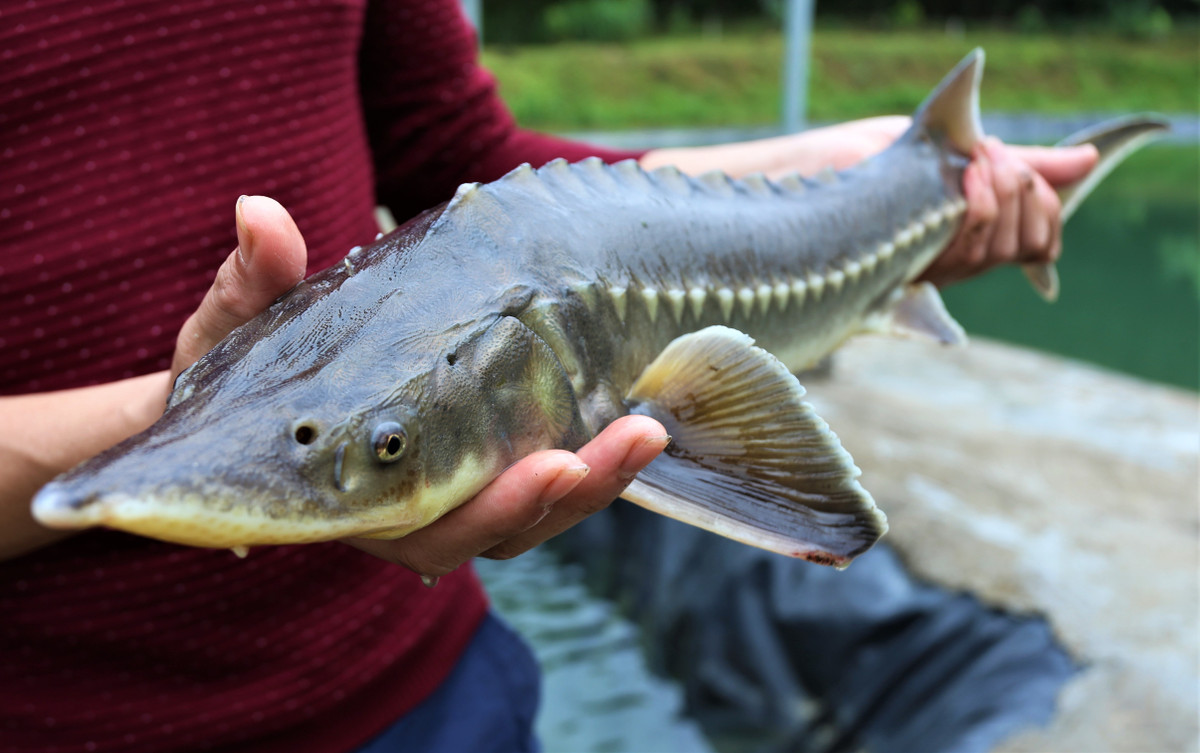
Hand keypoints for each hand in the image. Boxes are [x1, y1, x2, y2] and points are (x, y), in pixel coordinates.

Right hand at [193, 197, 669, 574]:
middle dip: (571, 492)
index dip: (494, 504)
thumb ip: (252, 282)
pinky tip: (638, 412)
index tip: (556, 462)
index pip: (428, 524)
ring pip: (533, 517)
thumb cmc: (238, 368)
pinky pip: (541, 490)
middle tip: (634, 435)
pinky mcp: (479, 473)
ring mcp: (446, 498)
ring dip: (600, 478)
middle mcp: (403, 515)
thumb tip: (258, 210)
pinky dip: (589, 462)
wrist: (250, 401)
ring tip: (650, 426)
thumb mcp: (234, 325)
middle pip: (500, 530)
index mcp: (347, 501)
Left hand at [921, 137, 1098, 285]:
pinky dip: (983, 198)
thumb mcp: (979, 160)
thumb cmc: (914, 163)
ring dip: (1004, 189)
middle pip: (1032, 243)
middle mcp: (975, 262)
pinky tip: (969, 172)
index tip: (1020, 164)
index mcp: (990, 241)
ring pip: (1006, 244)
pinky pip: (977, 234)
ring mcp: (953, 268)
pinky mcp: (930, 261)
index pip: (1045, 242)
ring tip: (981, 155)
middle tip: (995, 150)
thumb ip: (1035, 165)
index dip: (1046, 203)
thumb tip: (1090, 158)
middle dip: (1027, 189)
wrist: (852, 159)